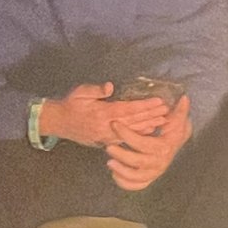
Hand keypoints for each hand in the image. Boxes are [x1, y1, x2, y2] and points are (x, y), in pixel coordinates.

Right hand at [40, 81, 170, 148]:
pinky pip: (126, 138)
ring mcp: (107, 135)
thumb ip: (96, 90)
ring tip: (164, 121)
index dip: (145, 106)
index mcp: (102, 113)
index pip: (128, 109)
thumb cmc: (70, 104)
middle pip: (134, 120)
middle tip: (168, 110)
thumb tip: (110, 86)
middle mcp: (107, 126)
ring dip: (149, 125)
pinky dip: (139, 134)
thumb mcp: (80, 92)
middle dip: (152, 115)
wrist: (59, 123)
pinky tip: (150, 131)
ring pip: (132, 130)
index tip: (159, 101)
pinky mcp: (106, 140)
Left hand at [106, 95, 191, 190]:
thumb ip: (180, 111)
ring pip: (136, 177)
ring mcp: (154, 173)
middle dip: (121, 155)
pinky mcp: (149, 178)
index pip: (143, 143)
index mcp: (164, 148)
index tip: (114, 124)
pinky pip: (136, 185)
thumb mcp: (177, 120)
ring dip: (121, 171)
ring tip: (109, 162)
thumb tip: (184, 98)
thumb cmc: (174, 130)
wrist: (175, 144)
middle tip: (108, 146)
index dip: (127, 135)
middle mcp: (159, 163)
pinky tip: (114, 174)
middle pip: (137, 162)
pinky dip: (125, 183)